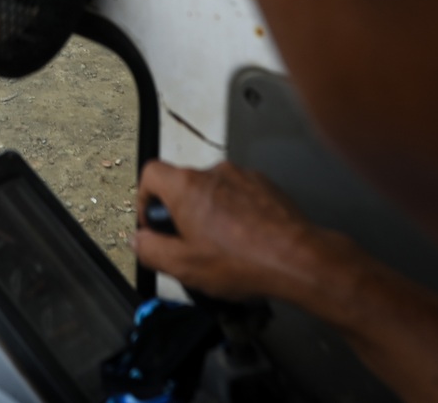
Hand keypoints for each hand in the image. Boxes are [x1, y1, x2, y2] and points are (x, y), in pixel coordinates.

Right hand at [135, 161, 437, 402]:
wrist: (297, 259)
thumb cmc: (243, 261)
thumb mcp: (183, 267)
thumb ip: (150, 250)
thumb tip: (139, 240)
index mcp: (187, 186)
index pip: (151, 173)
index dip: (145, 198)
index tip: (153, 222)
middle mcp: (214, 172)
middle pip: (184, 184)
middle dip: (182, 213)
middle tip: (190, 245)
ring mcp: (243, 176)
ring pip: (214, 191)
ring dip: (212, 214)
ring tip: (224, 248)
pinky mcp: (267, 186)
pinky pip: (241, 195)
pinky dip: (238, 214)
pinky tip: (246, 242)